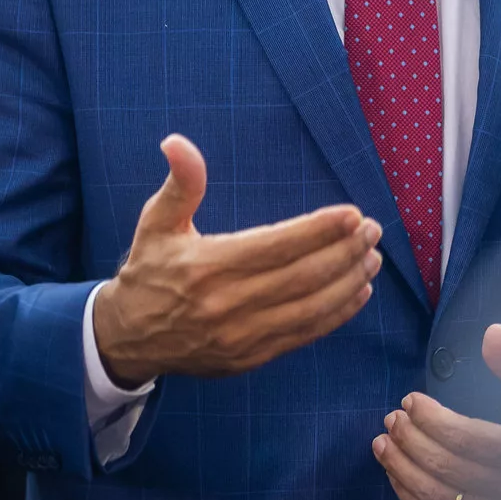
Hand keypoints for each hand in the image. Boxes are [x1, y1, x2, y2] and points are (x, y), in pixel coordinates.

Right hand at [92, 134, 382, 385]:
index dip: (318, 231)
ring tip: (373, 258)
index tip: (352, 215)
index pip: (275, 246)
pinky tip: (358, 292)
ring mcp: (240, 336)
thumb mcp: (156, 223)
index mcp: (207, 266)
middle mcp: (226, 304)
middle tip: (373, 230)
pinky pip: (303, 335)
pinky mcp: (249, 357)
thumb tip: (177, 142)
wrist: (127, 338)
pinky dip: (336, 314)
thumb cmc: (149, 271)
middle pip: (301, 277)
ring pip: (309, 308)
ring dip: (348, 282)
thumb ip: (180, 183)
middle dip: (345, 252)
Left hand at [372, 324, 500, 499]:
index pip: (469, 437)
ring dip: (402, 469)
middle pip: (447, 467)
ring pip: (439, 497)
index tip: (410, 400)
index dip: (431, 419)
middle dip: (410, 440)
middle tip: (391, 419)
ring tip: (382, 444)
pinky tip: (396, 475)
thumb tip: (492, 334)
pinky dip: (410, 498)